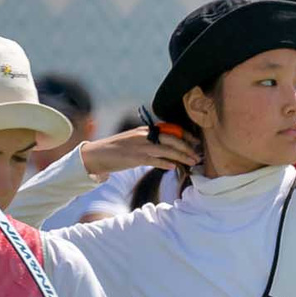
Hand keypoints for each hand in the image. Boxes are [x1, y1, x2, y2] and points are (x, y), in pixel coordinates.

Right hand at [79, 123, 202, 179]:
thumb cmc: (118, 150)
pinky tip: (174, 167)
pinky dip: (165, 163)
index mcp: (146, 130)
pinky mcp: (135, 157)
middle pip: (172, 139)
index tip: (196, 142)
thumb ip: (150, 143)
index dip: (185, 136)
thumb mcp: (136, 141)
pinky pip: (153, 160)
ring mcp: (140, 146)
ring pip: (166, 149)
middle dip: (187, 147)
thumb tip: (167, 151)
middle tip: (198, 156)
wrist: (97, 154)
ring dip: (182, 156)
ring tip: (192, 162)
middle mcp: (144, 135)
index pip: (170, 130)